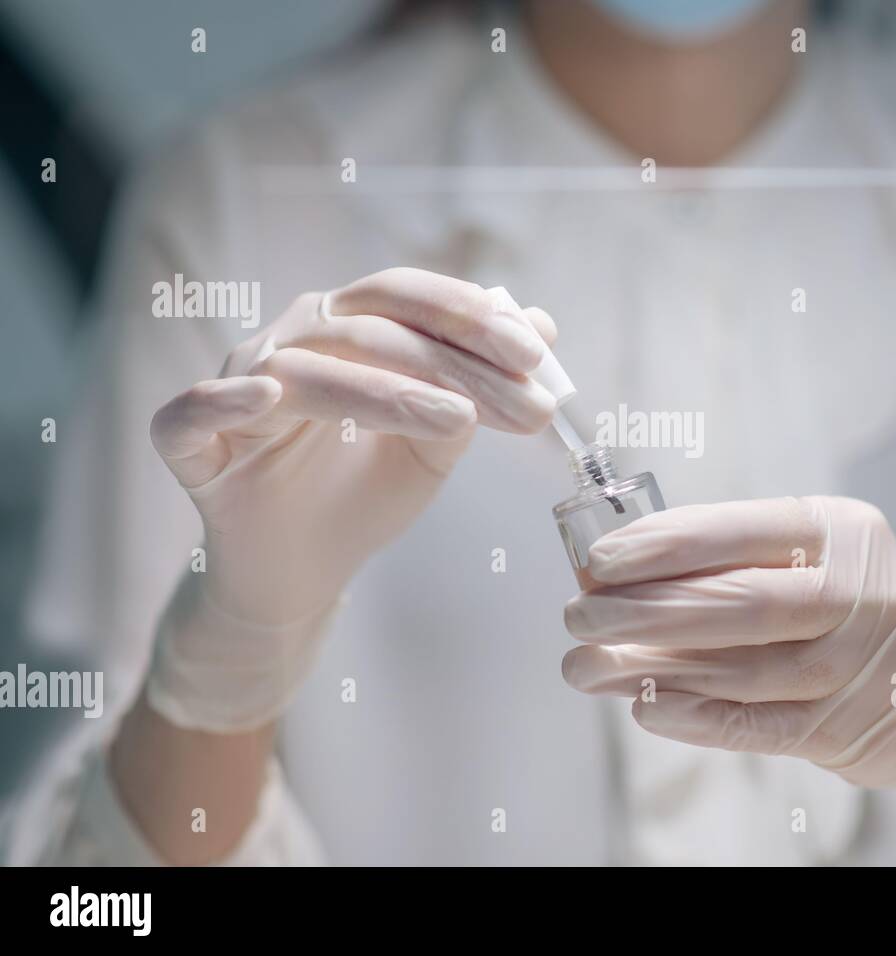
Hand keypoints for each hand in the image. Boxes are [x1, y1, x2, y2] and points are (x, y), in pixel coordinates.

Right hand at [146, 268, 555, 729]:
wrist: (302, 570)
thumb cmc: (363, 492)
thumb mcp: (437, 442)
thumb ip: (477, 384)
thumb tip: (542, 323)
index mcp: (345, 327)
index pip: (406, 298)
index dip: (470, 317)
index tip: (537, 354)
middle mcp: (290, 341)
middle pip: (371, 331)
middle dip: (454, 363)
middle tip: (525, 401)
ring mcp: (236, 385)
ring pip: (307, 371)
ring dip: (386, 392)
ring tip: (457, 420)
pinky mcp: (187, 439)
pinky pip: (193, 410)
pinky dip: (227, 398)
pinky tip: (268, 395)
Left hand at [561, 496, 895, 828]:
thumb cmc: (859, 607)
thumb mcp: (819, 558)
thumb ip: (736, 561)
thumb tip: (618, 574)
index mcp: (843, 531)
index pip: (741, 531)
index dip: (664, 544)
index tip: (599, 558)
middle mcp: (861, 593)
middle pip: (737, 602)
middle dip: (643, 610)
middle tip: (576, 617)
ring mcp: (859, 666)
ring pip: (740, 668)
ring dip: (650, 668)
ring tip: (585, 666)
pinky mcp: (847, 727)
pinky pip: (757, 724)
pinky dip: (696, 717)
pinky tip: (645, 705)